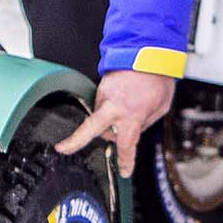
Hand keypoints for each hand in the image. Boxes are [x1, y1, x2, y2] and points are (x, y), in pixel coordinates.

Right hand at [56, 69, 177, 176]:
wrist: (150, 52)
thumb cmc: (158, 78)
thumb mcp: (161, 107)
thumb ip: (146, 122)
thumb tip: (135, 129)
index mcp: (132, 114)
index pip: (126, 145)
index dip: (125, 160)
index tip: (124, 171)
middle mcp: (115, 106)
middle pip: (90, 127)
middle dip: (75, 140)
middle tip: (62, 148)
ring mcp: (105, 94)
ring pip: (102, 116)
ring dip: (111, 119)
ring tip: (129, 108)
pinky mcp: (102, 86)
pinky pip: (104, 103)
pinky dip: (111, 106)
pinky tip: (124, 99)